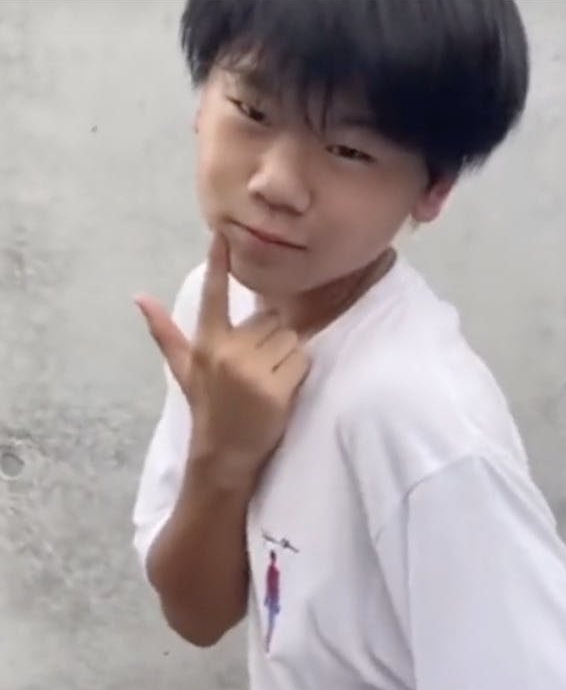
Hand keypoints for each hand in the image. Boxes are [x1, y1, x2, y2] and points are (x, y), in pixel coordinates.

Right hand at [135, 233, 310, 473]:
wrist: (224, 455)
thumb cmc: (208, 407)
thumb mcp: (184, 370)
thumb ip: (166, 332)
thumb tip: (139, 298)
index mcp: (207, 344)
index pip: (214, 296)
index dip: (217, 264)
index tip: (222, 234)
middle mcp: (227, 353)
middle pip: (272, 320)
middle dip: (271, 340)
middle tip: (258, 369)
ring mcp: (251, 371)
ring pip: (290, 338)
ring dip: (287, 356)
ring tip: (269, 381)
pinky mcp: (276, 389)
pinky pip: (302, 360)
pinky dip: (299, 373)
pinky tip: (281, 392)